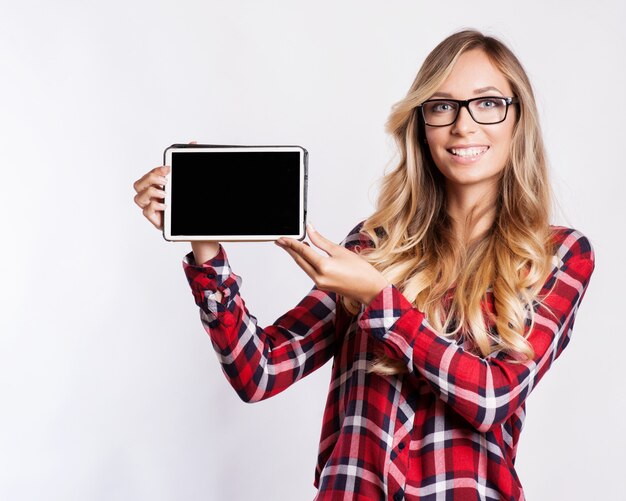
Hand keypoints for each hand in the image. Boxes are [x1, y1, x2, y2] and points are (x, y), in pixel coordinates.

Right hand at [133, 165, 168, 229]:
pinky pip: (146, 211)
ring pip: (138, 198)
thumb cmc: (174, 208)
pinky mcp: (152, 218)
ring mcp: (148, 207)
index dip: (156, 171)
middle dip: (151, 179)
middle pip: (138, 185)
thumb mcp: (173, 193)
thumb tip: (170, 171)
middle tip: (165, 181)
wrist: (178, 223)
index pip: (148, 176)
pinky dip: (155, 206)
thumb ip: (171, 184)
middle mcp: (148, 197)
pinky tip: (164, 206)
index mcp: (152, 188)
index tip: (167, 168)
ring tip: (164, 194)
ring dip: (151, 192)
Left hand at [275, 224, 389, 305]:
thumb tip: (310, 230)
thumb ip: (321, 241)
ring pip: (303, 266)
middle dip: (289, 249)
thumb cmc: (360, 271)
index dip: (290, 243)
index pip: (302, 251)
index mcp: (323, 267)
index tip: (282, 237)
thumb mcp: (340, 251)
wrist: (369, 289)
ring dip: (296, 256)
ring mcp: (319, 283)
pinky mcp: (322, 285)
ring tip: (290, 245)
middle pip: (299, 260)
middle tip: (280, 240)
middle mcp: (318, 277)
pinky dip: (305, 262)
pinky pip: (309, 272)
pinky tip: (305, 255)